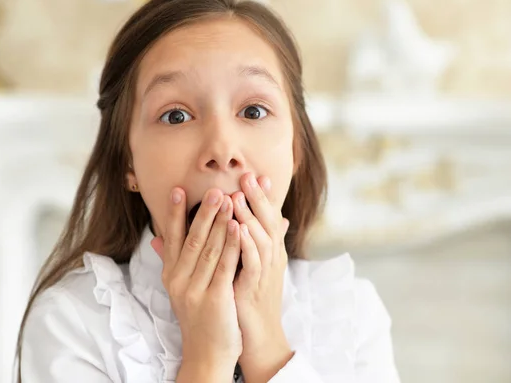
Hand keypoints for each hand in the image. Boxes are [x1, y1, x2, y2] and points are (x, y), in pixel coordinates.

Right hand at [151, 187, 241, 379]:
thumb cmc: (199, 316)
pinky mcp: (214, 299)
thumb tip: (155, 238)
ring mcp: (195, 290)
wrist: (207, 354)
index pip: (171, 238)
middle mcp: (178, 281)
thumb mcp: (180, 288)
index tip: (179, 190)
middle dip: (203, 212)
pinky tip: (238, 226)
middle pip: (191, 239)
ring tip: (229, 199)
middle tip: (214, 189)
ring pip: (208, 249)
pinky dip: (231, 244)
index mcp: (171, 275)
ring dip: (219, 222)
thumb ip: (171, 261)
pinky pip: (224, 266)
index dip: (175, 214)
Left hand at [231, 173, 293, 382]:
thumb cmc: (251, 298)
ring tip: (239, 196)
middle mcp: (272, 258)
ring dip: (251, 216)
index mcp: (269, 252)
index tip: (255, 174)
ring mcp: (266, 272)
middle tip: (248, 175)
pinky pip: (254, 261)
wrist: (257, 335)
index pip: (268, 218)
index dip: (263, 197)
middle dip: (258, 198)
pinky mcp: (256, 286)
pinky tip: (238, 228)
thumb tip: (255, 221)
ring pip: (261, 238)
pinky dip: (247, 243)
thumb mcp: (252, 266)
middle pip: (268, 222)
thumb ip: (250, 242)